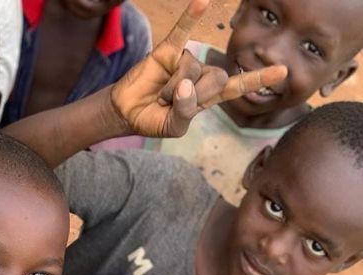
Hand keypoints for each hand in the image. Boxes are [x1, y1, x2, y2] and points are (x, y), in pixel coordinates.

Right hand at [110, 0, 286, 137]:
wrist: (127, 112)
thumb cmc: (153, 120)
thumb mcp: (173, 127)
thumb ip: (185, 112)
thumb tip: (186, 85)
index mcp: (208, 97)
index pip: (237, 86)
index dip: (258, 79)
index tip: (282, 71)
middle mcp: (202, 76)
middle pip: (216, 78)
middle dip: (193, 95)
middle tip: (171, 104)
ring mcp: (187, 61)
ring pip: (192, 70)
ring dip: (173, 88)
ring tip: (160, 95)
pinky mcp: (169, 51)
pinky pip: (182, 31)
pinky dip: (190, 16)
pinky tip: (202, 0)